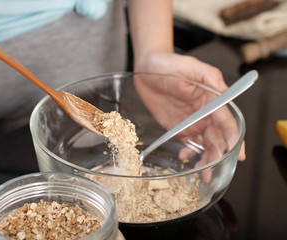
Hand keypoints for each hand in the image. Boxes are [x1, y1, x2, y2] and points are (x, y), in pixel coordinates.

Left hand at [134, 52, 245, 181]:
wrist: (146, 68)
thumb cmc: (168, 63)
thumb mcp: (188, 65)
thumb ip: (207, 74)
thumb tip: (223, 87)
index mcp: (211, 98)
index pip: (226, 121)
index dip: (233, 137)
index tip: (237, 153)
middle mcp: (204, 112)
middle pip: (217, 137)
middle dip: (219, 155)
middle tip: (215, 171)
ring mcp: (192, 120)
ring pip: (205, 143)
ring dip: (207, 158)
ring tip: (204, 174)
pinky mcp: (179, 126)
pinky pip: (188, 143)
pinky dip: (190, 152)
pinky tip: (186, 157)